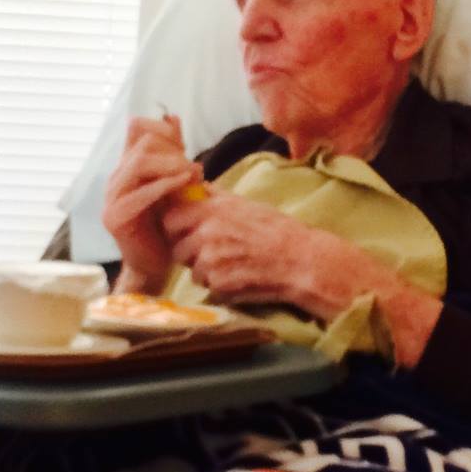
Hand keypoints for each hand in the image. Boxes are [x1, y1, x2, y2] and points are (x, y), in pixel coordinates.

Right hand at [102, 115, 201, 291]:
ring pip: (140, 163)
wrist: (154, 264)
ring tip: (193, 175)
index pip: (136, 126)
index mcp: (127, 166)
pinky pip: (140, 194)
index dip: (162, 128)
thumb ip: (172, 152)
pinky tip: (185, 186)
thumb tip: (172, 116)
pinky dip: (165, 186)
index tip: (183, 145)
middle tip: (194, 168)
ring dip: (172, 166)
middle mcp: (116, 177)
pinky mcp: (115, 217)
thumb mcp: (173, 182)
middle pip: (143, 143)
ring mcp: (112, 197)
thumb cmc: (166, 223)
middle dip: (174, 151)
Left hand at [159, 188, 351, 317]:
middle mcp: (207, 233)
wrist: (301, 260)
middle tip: (206, 252)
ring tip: (229, 265)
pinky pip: (207, 287)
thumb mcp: (245, 203)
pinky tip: (238, 277)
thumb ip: (215, 196)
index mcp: (212, 210)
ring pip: (190, 270)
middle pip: (175, 246)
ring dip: (204, 271)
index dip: (175, 226)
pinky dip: (219, 286)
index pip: (169, 217)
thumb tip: (193, 184)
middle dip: (186, 251)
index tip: (185, 231)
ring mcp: (211, 260)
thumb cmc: (276, 230)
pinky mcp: (218, 283)